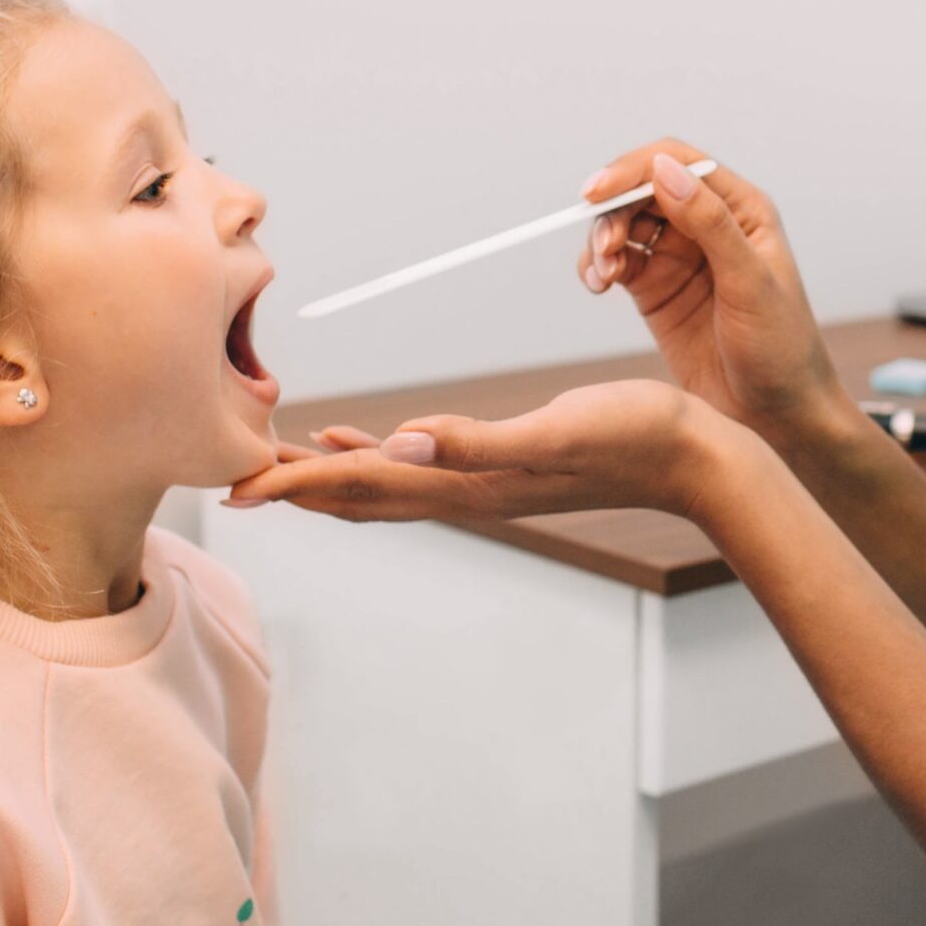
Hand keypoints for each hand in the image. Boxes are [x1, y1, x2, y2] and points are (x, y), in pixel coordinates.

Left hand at [225, 379, 759, 528]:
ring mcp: (483, 482)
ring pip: (380, 486)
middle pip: (356, 496)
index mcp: (467, 481)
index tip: (233, 484)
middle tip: (227, 478)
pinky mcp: (501, 465)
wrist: (698, 461)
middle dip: (290, 489)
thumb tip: (400, 442)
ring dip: (324, 478)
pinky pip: (416, 468)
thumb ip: (479, 441)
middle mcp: (465, 489)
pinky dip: (371, 459)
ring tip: (273, 463)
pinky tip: (362, 439)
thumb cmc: (637, 436)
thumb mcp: (557, 429)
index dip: (293, 485)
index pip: (360, 486)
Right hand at [575, 141, 845, 446]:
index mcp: (741, 210)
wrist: (778, 417)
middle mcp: (708, 225)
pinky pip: (617, 261)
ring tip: (603, 275)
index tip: (598, 193)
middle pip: (643, 191)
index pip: (680, 164)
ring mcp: (680, 257)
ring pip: (624, 224)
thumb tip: (665, 170)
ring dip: (603, 240)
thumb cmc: (782, 350)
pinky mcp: (657, 289)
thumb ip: (710, 224)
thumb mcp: (750, 284)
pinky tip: (598, 284)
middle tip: (604, 250)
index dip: (634, 170)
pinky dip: (598, 266)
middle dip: (614, 211)